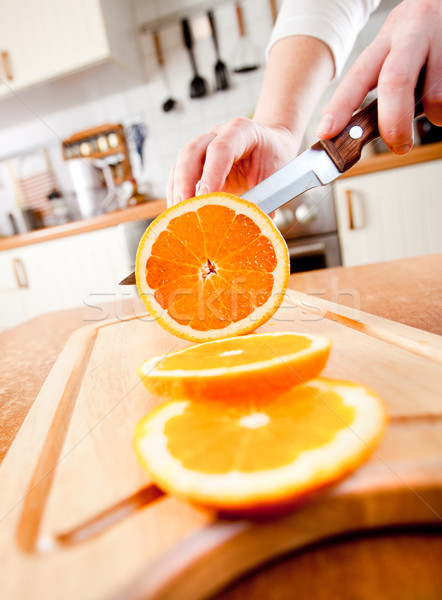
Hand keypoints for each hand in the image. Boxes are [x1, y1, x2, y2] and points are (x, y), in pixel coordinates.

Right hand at [166, 119, 299, 206]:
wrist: (271, 145)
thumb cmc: (274, 159)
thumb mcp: (277, 177)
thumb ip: (264, 200)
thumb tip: (250, 229)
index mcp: (242, 131)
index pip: (221, 149)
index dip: (211, 175)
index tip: (205, 200)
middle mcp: (218, 134)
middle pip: (191, 152)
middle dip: (185, 183)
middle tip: (186, 211)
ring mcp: (203, 146)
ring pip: (180, 164)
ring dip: (177, 191)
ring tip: (179, 219)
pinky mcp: (195, 162)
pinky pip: (178, 175)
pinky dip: (176, 195)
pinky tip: (179, 216)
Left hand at [317, 0, 441, 154]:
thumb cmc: (422, 35)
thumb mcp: (395, 49)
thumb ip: (383, 85)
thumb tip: (366, 131)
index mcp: (384, 41)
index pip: (357, 76)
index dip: (340, 106)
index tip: (327, 132)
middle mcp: (409, 36)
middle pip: (394, 82)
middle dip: (393, 121)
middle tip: (398, 145)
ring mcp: (438, 40)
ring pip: (434, 94)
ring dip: (435, 113)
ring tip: (436, 111)